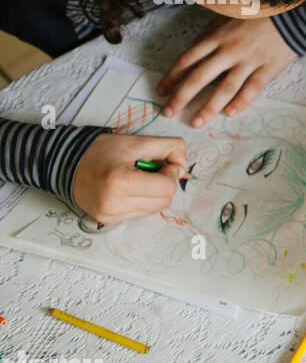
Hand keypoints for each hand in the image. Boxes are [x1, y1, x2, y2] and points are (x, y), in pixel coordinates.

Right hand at [71, 134, 187, 224]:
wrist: (65, 163)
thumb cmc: (101, 150)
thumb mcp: (137, 141)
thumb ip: (169, 148)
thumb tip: (184, 169)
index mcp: (120, 182)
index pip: (167, 188)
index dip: (170, 173)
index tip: (160, 163)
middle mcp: (113, 203)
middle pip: (164, 201)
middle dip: (163, 184)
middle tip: (149, 171)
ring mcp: (109, 215)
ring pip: (153, 209)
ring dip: (152, 194)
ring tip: (135, 179)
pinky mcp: (107, 221)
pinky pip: (139, 214)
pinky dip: (140, 201)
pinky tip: (127, 189)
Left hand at [156, 16, 295, 127]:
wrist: (289, 15)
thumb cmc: (255, 17)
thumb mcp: (226, 19)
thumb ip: (209, 37)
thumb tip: (192, 55)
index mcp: (216, 37)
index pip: (188, 59)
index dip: (172, 76)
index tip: (162, 92)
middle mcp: (229, 50)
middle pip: (200, 76)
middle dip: (182, 96)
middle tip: (169, 112)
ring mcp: (249, 60)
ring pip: (225, 87)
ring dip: (210, 106)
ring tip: (197, 122)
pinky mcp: (268, 68)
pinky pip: (252, 88)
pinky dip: (241, 102)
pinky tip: (231, 114)